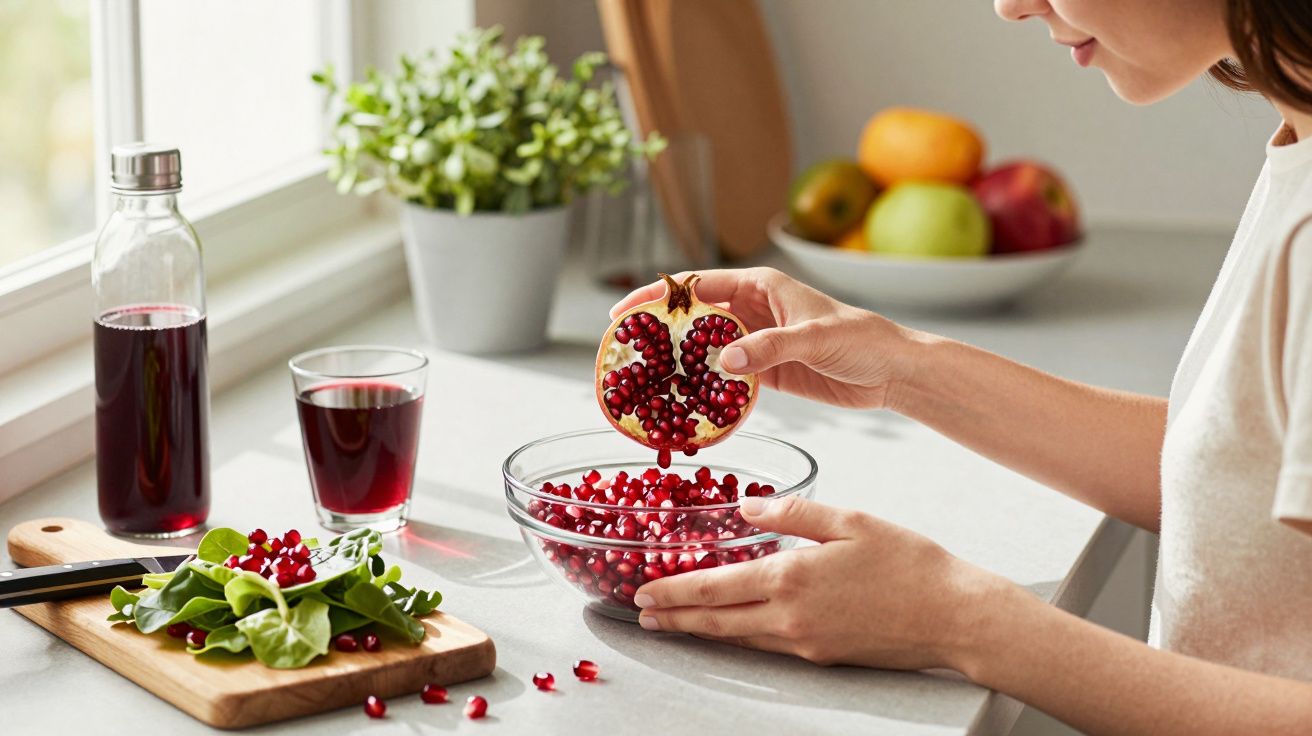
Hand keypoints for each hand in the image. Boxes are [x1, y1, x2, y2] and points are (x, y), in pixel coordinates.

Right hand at [610, 267, 913, 409]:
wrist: (892, 371)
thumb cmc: (861, 339)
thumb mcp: (814, 339)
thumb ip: (768, 348)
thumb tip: (722, 360)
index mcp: (760, 286)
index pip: (697, 286)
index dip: (657, 297)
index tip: (623, 312)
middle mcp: (752, 310)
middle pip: (694, 317)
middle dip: (659, 331)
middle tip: (624, 351)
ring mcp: (756, 342)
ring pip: (705, 348)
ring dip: (679, 362)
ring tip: (645, 380)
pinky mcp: (765, 372)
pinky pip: (725, 377)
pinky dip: (705, 387)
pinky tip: (684, 402)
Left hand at [632, 494, 1007, 669]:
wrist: (954, 615)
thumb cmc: (909, 562)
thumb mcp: (849, 519)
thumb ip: (791, 511)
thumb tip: (746, 505)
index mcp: (791, 576)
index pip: (714, 587)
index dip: (674, 590)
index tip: (644, 590)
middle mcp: (790, 616)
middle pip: (716, 621)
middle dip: (674, 619)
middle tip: (642, 615)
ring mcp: (805, 642)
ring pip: (738, 638)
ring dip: (701, 631)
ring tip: (673, 624)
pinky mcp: (823, 655)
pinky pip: (767, 646)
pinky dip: (738, 637)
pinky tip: (731, 628)